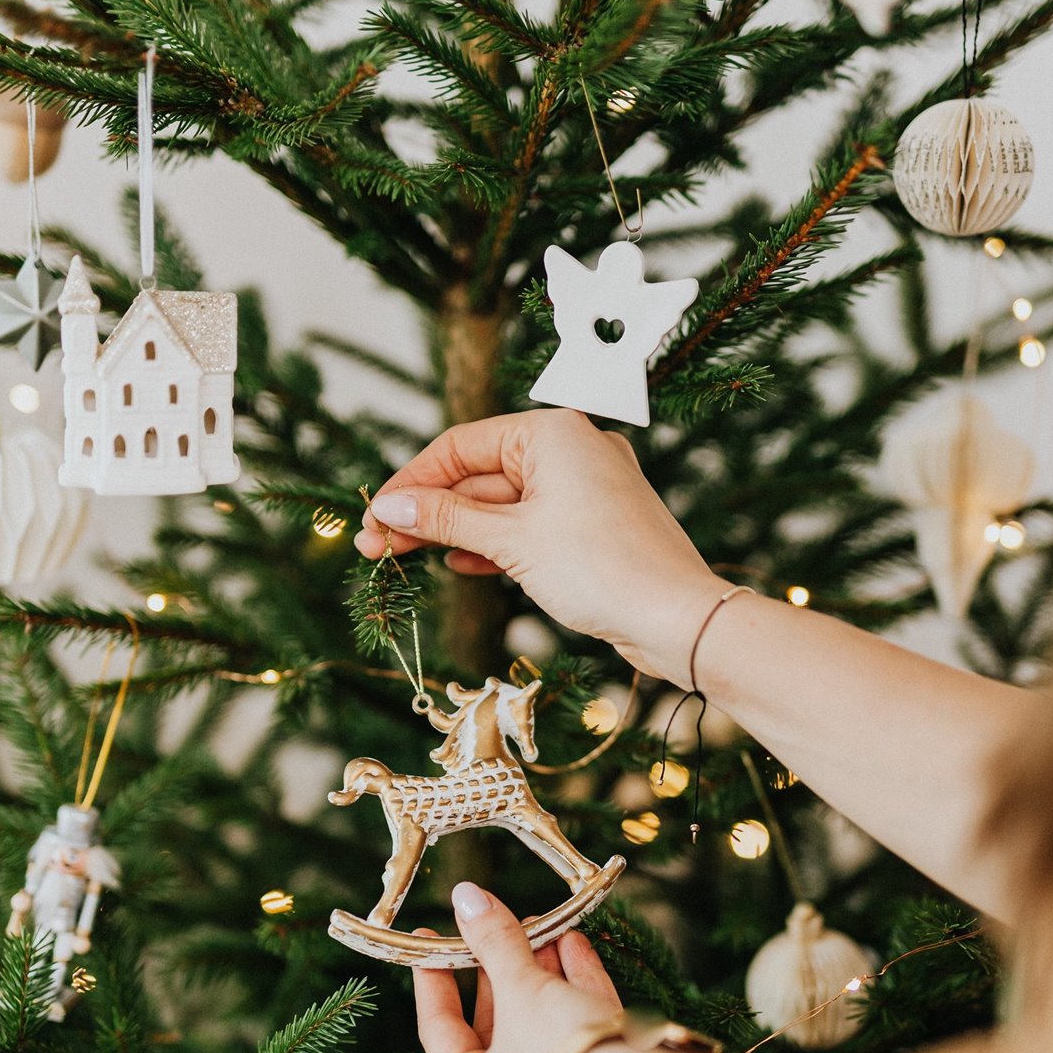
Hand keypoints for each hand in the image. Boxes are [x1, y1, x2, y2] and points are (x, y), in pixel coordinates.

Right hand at [355, 409, 721, 684]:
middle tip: (376, 545)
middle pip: (478, 475)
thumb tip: (391, 505)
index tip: (374, 515)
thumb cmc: (603, 570)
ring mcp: (585, 488)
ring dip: (454, 530)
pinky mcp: (593, 526)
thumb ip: (446, 518)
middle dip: (427, 511)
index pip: (461, 446)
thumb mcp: (512, 541)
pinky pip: (529, 526)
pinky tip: (458, 563)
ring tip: (403, 556)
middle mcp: (571, 448)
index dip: (412, 482)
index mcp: (552, 432)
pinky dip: (494, 543)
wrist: (678, 620)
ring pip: (502, 504)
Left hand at [413, 882, 623, 1052]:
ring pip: (542, 1026)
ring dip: (542, 972)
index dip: (433, 978)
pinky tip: (574, 945)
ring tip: (543, 926)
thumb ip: (494, 942)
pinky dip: (575, 987)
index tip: (428, 937)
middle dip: (502, 968)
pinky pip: (580, 1033)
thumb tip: (466, 897)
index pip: (440, 1030)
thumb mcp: (522, 990)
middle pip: (497, 1025)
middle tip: (499, 926)